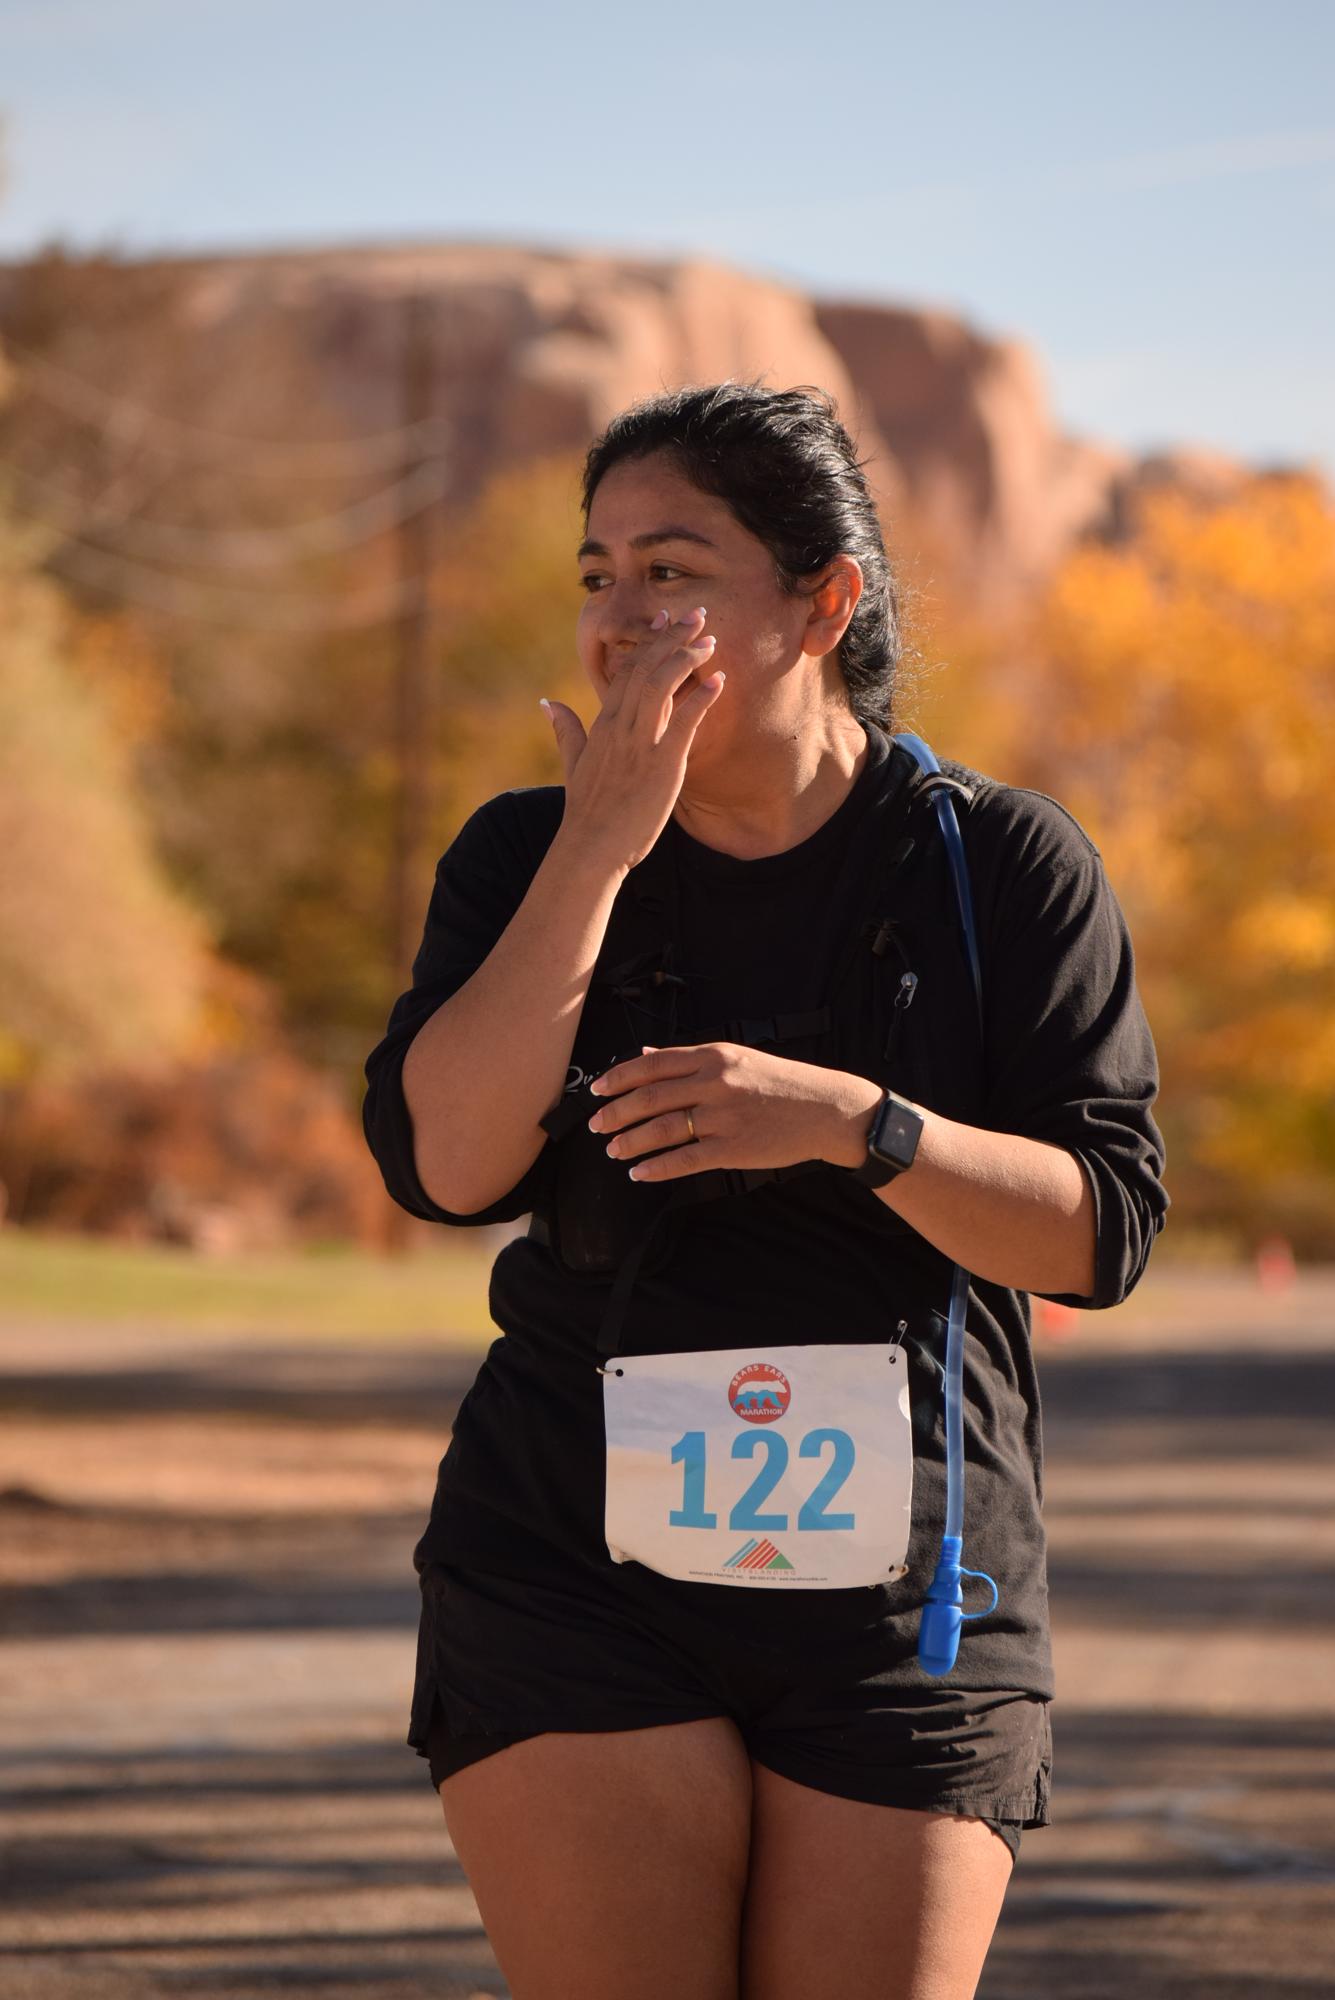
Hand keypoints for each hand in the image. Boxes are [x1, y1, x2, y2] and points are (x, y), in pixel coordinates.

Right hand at [542, 605, 724, 872]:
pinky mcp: (663, 764)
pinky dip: (702, 698)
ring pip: (662, 685)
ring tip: (710, 640)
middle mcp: (620, 727)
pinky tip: (719, 681)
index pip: (626, 670)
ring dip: (687, 658)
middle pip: (646, 668)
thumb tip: (548, 702)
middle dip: (673, 637)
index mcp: (603, 724)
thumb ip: (565, 730)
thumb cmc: (586, 811)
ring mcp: (641, 744)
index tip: (666, 618)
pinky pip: (684, 721)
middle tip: (697, 614)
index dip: (648, 641)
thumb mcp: (573, 764)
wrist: (590, 848)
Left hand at [585, 1041, 884, 1181]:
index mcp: (714, 1055)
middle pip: (649, 1098)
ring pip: (661, 1130)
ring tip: (612, 1150)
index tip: (596, 1091)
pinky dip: (656, 1168)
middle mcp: (715, 1083)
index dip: (618, 1078)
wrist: (825, 1109)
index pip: (652, 1064)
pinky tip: (639, 1173)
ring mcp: (723, 1117)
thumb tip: (646, 1053)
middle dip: (615, 1113)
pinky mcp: (732, 1149)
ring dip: (630, 1142)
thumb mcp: (737, 1057)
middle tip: (595, 1125)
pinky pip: (684, 1160)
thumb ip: (689, 1058)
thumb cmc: (781, 1082)